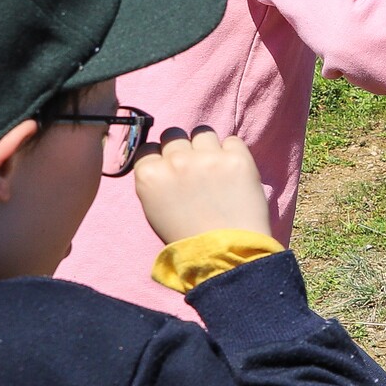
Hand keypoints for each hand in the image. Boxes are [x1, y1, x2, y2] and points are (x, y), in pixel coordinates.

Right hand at [133, 128, 273, 245]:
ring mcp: (206, 157)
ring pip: (203, 133)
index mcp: (149, 175)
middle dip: (183, 147)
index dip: (161, 156)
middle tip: (195, 167)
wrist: (225, 253)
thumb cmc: (188, 238)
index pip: (148, 147)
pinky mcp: (236, 158)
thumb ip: (156, 180)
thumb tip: (161, 160)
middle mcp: (175, 161)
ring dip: (208, 146)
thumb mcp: (155, 209)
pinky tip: (235, 172)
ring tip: (216, 168)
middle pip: (174, 134)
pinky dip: (234, 152)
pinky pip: (233, 140)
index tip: (171, 167)